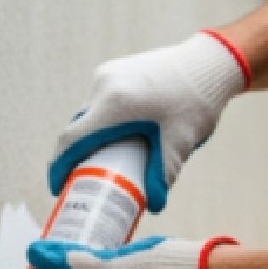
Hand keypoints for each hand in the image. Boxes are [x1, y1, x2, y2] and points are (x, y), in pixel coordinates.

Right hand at [48, 31, 249, 212]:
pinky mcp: (115, 71)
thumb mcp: (179, 143)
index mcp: (114, 105)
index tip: (58, 187)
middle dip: (76, 157)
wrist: (209, 62)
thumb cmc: (195, 102)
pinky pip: (99, 102)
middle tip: (82, 181)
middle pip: (78, 128)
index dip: (59, 167)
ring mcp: (107, 75)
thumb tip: (152, 205)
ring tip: (103, 162)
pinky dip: (101, 122)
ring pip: (89, 115)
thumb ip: (163, 175)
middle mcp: (104, 86)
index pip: (72, 140)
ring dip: (90, 138)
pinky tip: (117, 137)